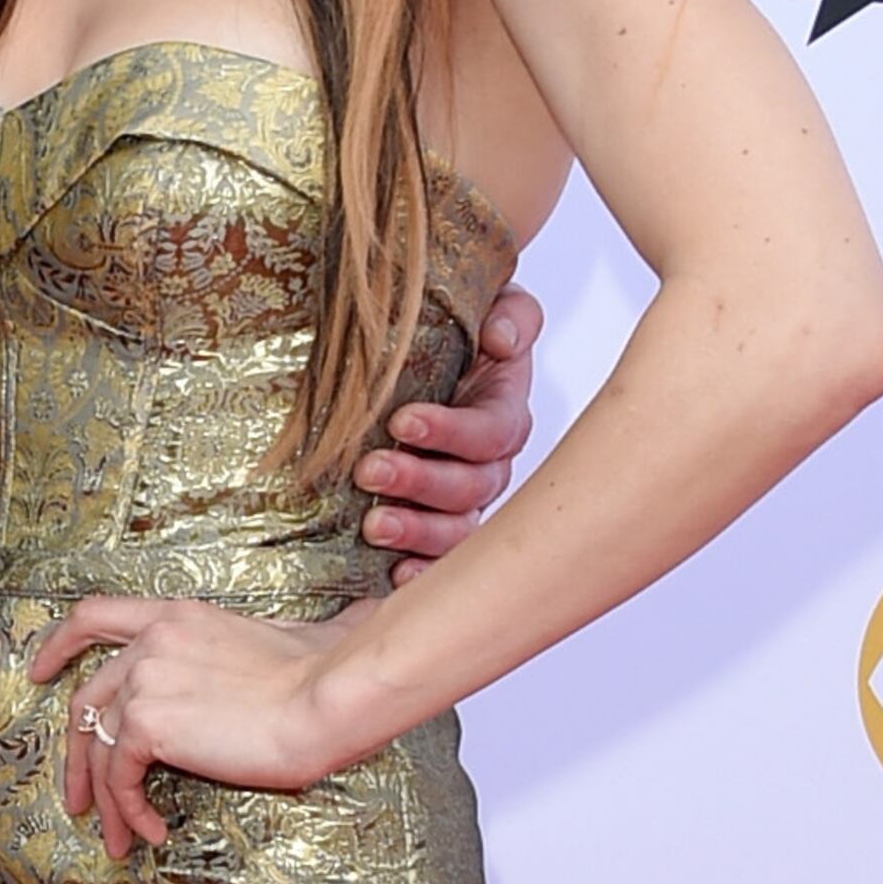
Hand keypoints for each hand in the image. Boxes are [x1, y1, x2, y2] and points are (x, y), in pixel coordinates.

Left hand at [28, 595, 391, 859]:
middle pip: (86, 699)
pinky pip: (119, 777)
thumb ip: (259, 647)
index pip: (95, 616)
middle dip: (76, 756)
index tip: (38, 671)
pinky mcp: (148, 722)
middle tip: (79, 798)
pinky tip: (151, 830)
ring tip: (116, 837)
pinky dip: (128, 810)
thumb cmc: (323, 678)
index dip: (59, 644)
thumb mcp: (284, 642)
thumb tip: (292, 655)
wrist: (328, 699)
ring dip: (104, 800)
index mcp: (176, 617)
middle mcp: (151, 642)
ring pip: (98, 747)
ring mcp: (145, 679)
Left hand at [357, 282, 538, 570]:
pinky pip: (437, 560)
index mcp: (502, 414)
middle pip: (469, 487)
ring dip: (415, 530)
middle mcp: (489, 465)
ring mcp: (462, 502)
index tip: (402, 421)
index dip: (450, 431)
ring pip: (455, 529)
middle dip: (419, 480)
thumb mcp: (489, 308)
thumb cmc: (455, 336)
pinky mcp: (433, 528)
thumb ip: (512, 314)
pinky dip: (419, 570)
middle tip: (370, 470)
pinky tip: (395, 576)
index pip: (490, 432)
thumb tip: (500, 338)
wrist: (423, 362)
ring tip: (373, 525)